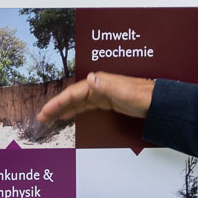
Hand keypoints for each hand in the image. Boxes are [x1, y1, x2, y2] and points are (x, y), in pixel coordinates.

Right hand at [36, 72, 154, 122]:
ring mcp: (101, 93)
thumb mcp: (124, 92)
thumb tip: (90, 79)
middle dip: (55, 106)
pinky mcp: (106, 101)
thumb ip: (106, 86)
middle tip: (41, 117)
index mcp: (99, 82)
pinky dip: (74, 111)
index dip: (57, 102)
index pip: (72, 93)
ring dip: (62, 109)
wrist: (156, 102)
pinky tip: (67, 116)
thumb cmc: (143, 95)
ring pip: (76, 102)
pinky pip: (84, 106)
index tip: (46, 111)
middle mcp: (97, 86)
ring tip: (49, 118)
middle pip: (71, 97)